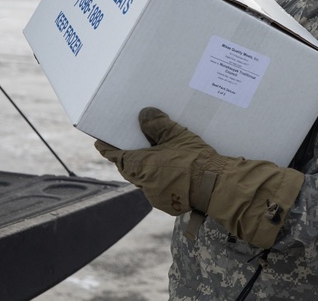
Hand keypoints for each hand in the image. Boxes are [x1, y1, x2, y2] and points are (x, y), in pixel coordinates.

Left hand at [95, 107, 304, 247]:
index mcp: (139, 167)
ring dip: (147, 166)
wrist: (217, 187)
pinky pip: (159, 186)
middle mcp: (143, 184)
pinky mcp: (170, 203)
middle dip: (129, 155)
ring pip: (145, 178)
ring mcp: (157, 196)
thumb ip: (157, 124)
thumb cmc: (194, 160)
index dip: (107, 147)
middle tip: (130, 142)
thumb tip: (144, 115)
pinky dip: (160, 176)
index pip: (115, 155)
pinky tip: (171, 167)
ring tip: (154, 152)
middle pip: (129, 167)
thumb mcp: (175, 135)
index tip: (100, 141)